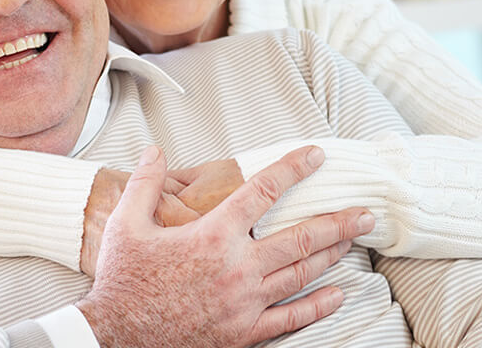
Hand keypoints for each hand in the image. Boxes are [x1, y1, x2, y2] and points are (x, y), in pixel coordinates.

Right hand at [76, 145, 373, 347]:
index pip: (263, 191)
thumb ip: (145, 184)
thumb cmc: (123, 281)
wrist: (116, 336)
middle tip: (365, 211)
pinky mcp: (244, 333)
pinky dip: (317, 305)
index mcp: (213, 235)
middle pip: (300, 237)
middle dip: (338, 221)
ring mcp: (245, 303)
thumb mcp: (126, 225)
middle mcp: (238, 267)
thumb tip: (154, 151)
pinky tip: (337, 294)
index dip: (294, 169)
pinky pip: (291, 318)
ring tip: (353, 241)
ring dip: (332, 255)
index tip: (316, 156)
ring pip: (301, 273)